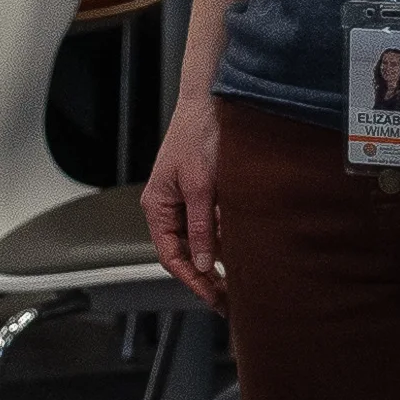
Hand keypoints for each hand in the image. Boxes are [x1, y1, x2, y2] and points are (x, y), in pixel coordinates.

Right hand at [138, 92, 225, 307]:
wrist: (212, 100)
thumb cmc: (199, 134)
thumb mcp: (202, 186)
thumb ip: (201, 227)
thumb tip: (205, 263)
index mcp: (157, 206)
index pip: (171, 256)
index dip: (192, 280)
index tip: (213, 297)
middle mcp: (169, 206)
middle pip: (184, 252)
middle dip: (206, 276)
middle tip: (229, 298)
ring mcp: (186, 199)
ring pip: (200, 240)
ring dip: (218, 258)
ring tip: (241, 279)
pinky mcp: (204, 192)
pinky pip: (211, 224)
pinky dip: (225, 239)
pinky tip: (242, 249)